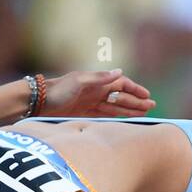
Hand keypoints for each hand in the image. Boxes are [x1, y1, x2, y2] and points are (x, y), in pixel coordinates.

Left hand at [40, 69, 155, 117]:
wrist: (39, 101)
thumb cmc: (58, 89)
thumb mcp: (79, 81)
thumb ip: (100, 78)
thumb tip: (119, 72)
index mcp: (96, 81)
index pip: (121, 84)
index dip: (135, 90)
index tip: (147, 96)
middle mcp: (95, 91)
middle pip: (121, 96)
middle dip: (136, 101)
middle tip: (152, 107)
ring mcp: (90, 102)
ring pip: (115, 106)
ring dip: (129, 109)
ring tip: (143, 114)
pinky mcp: (84, 112)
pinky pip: (105, 114)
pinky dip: (115, 117)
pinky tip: (124, 120)